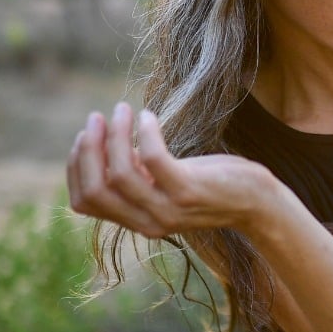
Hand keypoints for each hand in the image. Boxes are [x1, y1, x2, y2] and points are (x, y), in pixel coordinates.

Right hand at [66, 102, 273, 237]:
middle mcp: (148, 222)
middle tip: (97, 118)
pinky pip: (153, 160)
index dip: (76, 167)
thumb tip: (107, 145)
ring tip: (122, 109)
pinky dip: (145, 133)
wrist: (257, 202)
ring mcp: (168, 210)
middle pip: (94, 190)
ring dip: (115, 136)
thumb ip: (137, 175)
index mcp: (136, 221)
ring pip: (119, 174)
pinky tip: (147, 116)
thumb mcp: (165, 183)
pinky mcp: (188, 192)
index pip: (84, 202)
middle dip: (88, 149)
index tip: (85, 136)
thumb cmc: (210, 185)